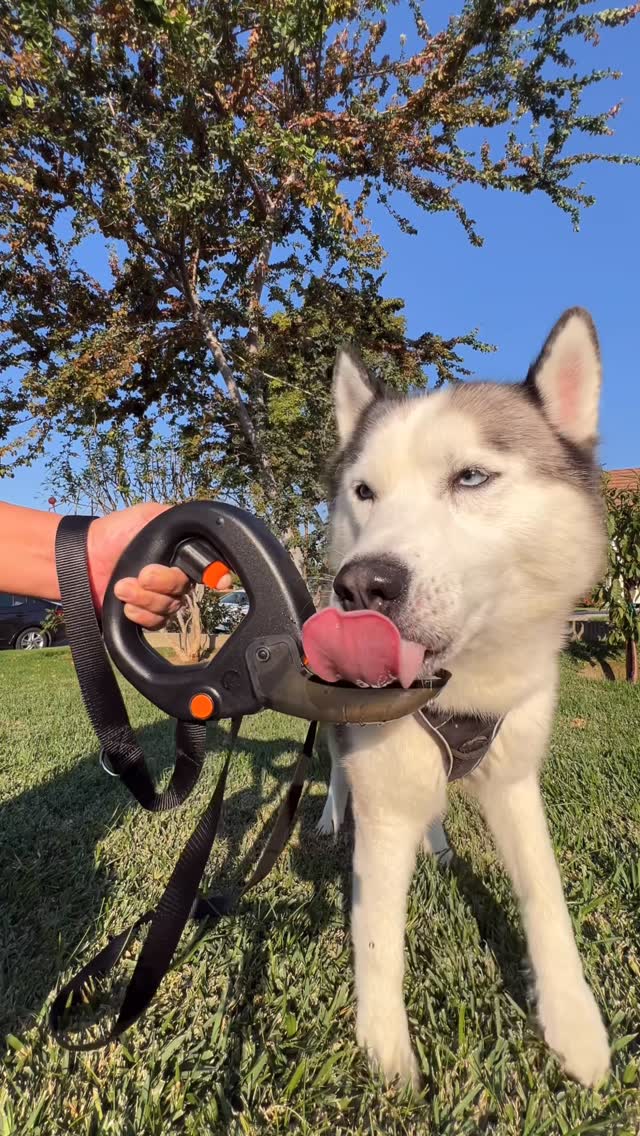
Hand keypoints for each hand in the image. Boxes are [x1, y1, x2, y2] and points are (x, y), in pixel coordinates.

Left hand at [86, 503, 231, 628]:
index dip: (212, 575)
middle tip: (141, 574)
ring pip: (170, 608)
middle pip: (185, 590)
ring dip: (145, 599)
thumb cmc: (113, 533)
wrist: (82, 559)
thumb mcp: (147, 515)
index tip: (216, 581)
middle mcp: (173, 578)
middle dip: (162, 583)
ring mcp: (159, 598)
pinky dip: (141, 615)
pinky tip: (126, 606)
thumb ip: (175, 518)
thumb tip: (202, 525)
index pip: (204, 568)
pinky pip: (156, 623)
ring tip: (122, 587)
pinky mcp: (144, 615)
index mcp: (178, 556)